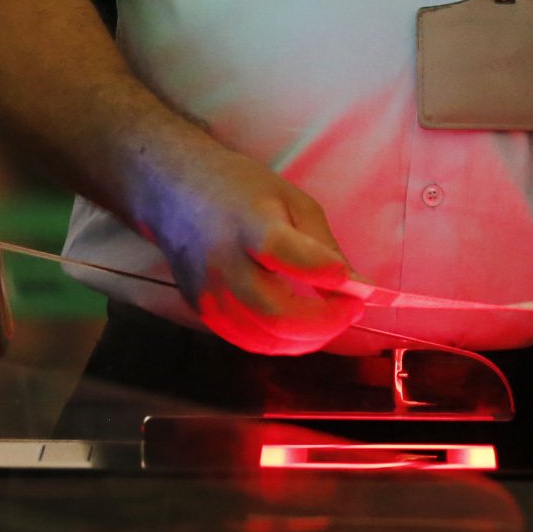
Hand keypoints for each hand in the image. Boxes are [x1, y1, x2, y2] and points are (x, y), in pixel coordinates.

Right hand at [152, 150, 367, 355]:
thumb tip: (356, 285)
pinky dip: (283, 341)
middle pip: (276, 314)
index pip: (283, 253)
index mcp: (248, 224)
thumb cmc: (239, 190)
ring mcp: (209, 293)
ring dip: (309, 338)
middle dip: (325, 322)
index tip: (351, 283)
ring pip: (266, 339)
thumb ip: (324, 245)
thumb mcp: (291, 200)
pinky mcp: (203, 310)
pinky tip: (300, 325)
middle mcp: (223, 263)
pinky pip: (250, 341)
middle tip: (351, 310)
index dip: (321, 273)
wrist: (175, 193)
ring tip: (330, 317)